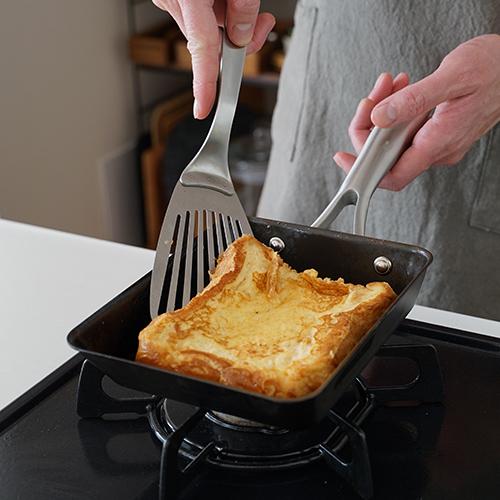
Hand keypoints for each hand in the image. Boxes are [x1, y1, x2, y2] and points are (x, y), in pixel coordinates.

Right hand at [153, 0, 274, 118]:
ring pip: (209, 31)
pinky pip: (203, 18)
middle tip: (262, 25)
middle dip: (240, 43)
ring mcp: (173, 0)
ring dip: (233, 25)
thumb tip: (242, 37)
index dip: (204, 85)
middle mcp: (174, 1)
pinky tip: (233, 0)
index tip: (203, 110)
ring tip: (249, 2)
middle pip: (211, 43)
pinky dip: (222, 15)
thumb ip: (244, 8)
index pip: (201, 49)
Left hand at [334, 34, 499, 190]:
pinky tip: (402, 89)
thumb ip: (413, 101)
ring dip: (385, 111)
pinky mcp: (440, 131)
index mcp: (438, 143)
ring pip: (396, 137)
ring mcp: (439, 141)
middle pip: (387, 153)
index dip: (364, 171)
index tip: (345, 158)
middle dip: (371, 124)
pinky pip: (408, 128)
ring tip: (390, 85)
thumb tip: (380, 118)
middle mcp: (438, 149)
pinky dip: (398, 109)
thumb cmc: (494, 69)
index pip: (392, 175)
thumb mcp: (451, 78)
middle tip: (373, 98)